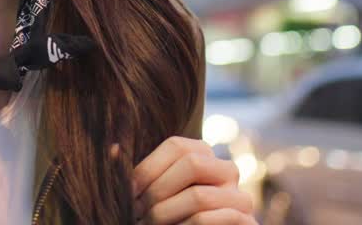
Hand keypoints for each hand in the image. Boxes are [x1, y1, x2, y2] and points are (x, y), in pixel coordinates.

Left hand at [132, 136, 256, 224]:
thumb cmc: (168, 220)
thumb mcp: (154, 194)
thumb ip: (140, 175)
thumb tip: (112, 149)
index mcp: (205, 157)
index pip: (178, 145)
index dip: (148, 167)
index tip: (127, 191)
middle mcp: (227, 172)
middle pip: (193, 163)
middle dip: (157, 191)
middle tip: (136, 212)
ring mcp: (241, 198)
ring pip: (199, 196)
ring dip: (165, 214)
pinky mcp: (248, 224)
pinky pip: (216, 219)